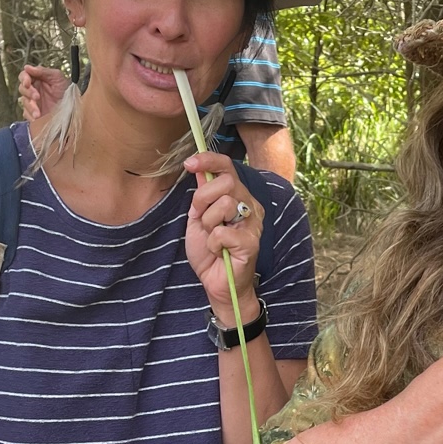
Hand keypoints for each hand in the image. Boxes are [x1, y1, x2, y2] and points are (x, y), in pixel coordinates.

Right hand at [19, 61, 66, 119]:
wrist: (74, 108)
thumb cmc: (66, 90)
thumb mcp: (57, 77)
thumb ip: (43, 71)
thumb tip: (27, 67)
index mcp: (37, 79)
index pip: (24, 76)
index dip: (24, 78)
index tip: (28, 83)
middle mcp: (33, 89)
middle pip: (22, 89)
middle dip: (28, 93)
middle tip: (37, 97)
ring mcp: (33, 102)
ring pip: (24, 102)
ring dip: (30, 107)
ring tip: (38, 113)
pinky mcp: (34, 113)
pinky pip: (27, 114)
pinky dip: (30, 116)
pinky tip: (36, 118)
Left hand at [183, 150, 263, 320]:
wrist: (217, 283)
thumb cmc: (210, 253)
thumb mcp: (198, 219)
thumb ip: (201, 196)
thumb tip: (198, 169)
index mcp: (238, 197)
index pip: (228, 167)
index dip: (209, 160)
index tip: (189, 163)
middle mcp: (250, 206)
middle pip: (226, 182)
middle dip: (204, 199)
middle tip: (201, 218)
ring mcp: (253, 224)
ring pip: (225, 204)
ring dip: (209, 223)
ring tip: (212, 238)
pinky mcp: (251, 242)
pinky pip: (222, 232)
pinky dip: (213, 243)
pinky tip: (219, 251)